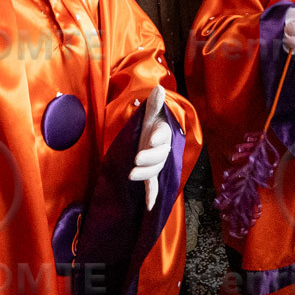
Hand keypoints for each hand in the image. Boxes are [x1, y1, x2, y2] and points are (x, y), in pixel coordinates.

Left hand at [129, 85, 173, 209]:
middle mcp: (162, 150)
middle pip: (159, 156)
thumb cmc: (150, 125)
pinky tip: (149, 206)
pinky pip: (152, 186)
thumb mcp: (150, 114)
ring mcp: (156, 164)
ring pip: (154, 170)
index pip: (163, 136)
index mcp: (163, 134)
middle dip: (149, 158)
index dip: (158, 138)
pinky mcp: (150, 175)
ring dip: (146, 174)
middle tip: (136, 159)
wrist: (150, 139)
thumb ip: (154, 104)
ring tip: (131, 174)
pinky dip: (151, 196)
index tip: (150, 138)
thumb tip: (159, 88)